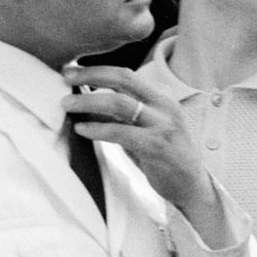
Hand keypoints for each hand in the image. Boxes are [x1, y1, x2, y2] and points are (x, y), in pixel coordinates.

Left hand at [63, 64, 212, 221]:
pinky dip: (98, 129)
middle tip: (65, 77)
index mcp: (161, 97)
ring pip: (120, 103)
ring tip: (67, 104)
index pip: (125, 74)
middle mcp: (164, 106)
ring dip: (89, 101)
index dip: (96, 69)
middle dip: (90, 75)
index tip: (71, 70)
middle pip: (123, 79)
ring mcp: (163, 125)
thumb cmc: (163, 156)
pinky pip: (121, 132)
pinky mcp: (158, 146)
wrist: (191, 186)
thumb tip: (85, 102)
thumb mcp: (142, 128)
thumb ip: (120, 115)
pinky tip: (81, 129)